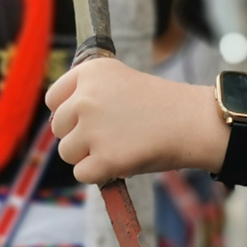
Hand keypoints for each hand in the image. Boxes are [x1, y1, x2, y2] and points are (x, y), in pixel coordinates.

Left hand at [46, 58, 227, 183]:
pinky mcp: (104, 157)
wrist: (193, 121)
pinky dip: (99, 174)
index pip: (53, 98)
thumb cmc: (161, 105)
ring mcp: (92, 128)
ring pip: (67, 152)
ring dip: (88, 156)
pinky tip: (121, 161)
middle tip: (111, 135)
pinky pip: (82, 173)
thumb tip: (61, 121)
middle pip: (58, 128)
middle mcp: (85, 97)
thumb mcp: (119, 82)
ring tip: (119, 146)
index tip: (86, 119)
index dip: (68, 113)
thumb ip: (89, 94)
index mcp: (90, 72)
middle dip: (79, 136)